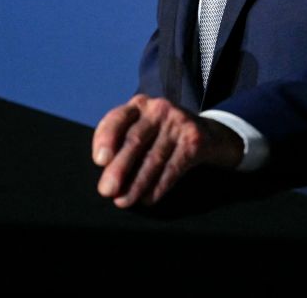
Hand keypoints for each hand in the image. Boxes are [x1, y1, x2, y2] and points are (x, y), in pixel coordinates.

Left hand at [92, 94, 242, 207]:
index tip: (99, 161)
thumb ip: (120, 141)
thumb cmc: (160, 134)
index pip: (117, 118)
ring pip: (154, 158)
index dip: (106, 138)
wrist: (207, 133)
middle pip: (135, 140)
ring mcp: (178, 123)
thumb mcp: (141, 127)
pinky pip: (173, 168)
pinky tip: (147, 199)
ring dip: (137, 184)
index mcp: (138, 104)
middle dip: (119, 168)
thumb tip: (105, 170)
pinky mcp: (194, 140)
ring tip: (122, 202)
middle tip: (106, 190)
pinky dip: (159, 186)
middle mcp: (158, 109)